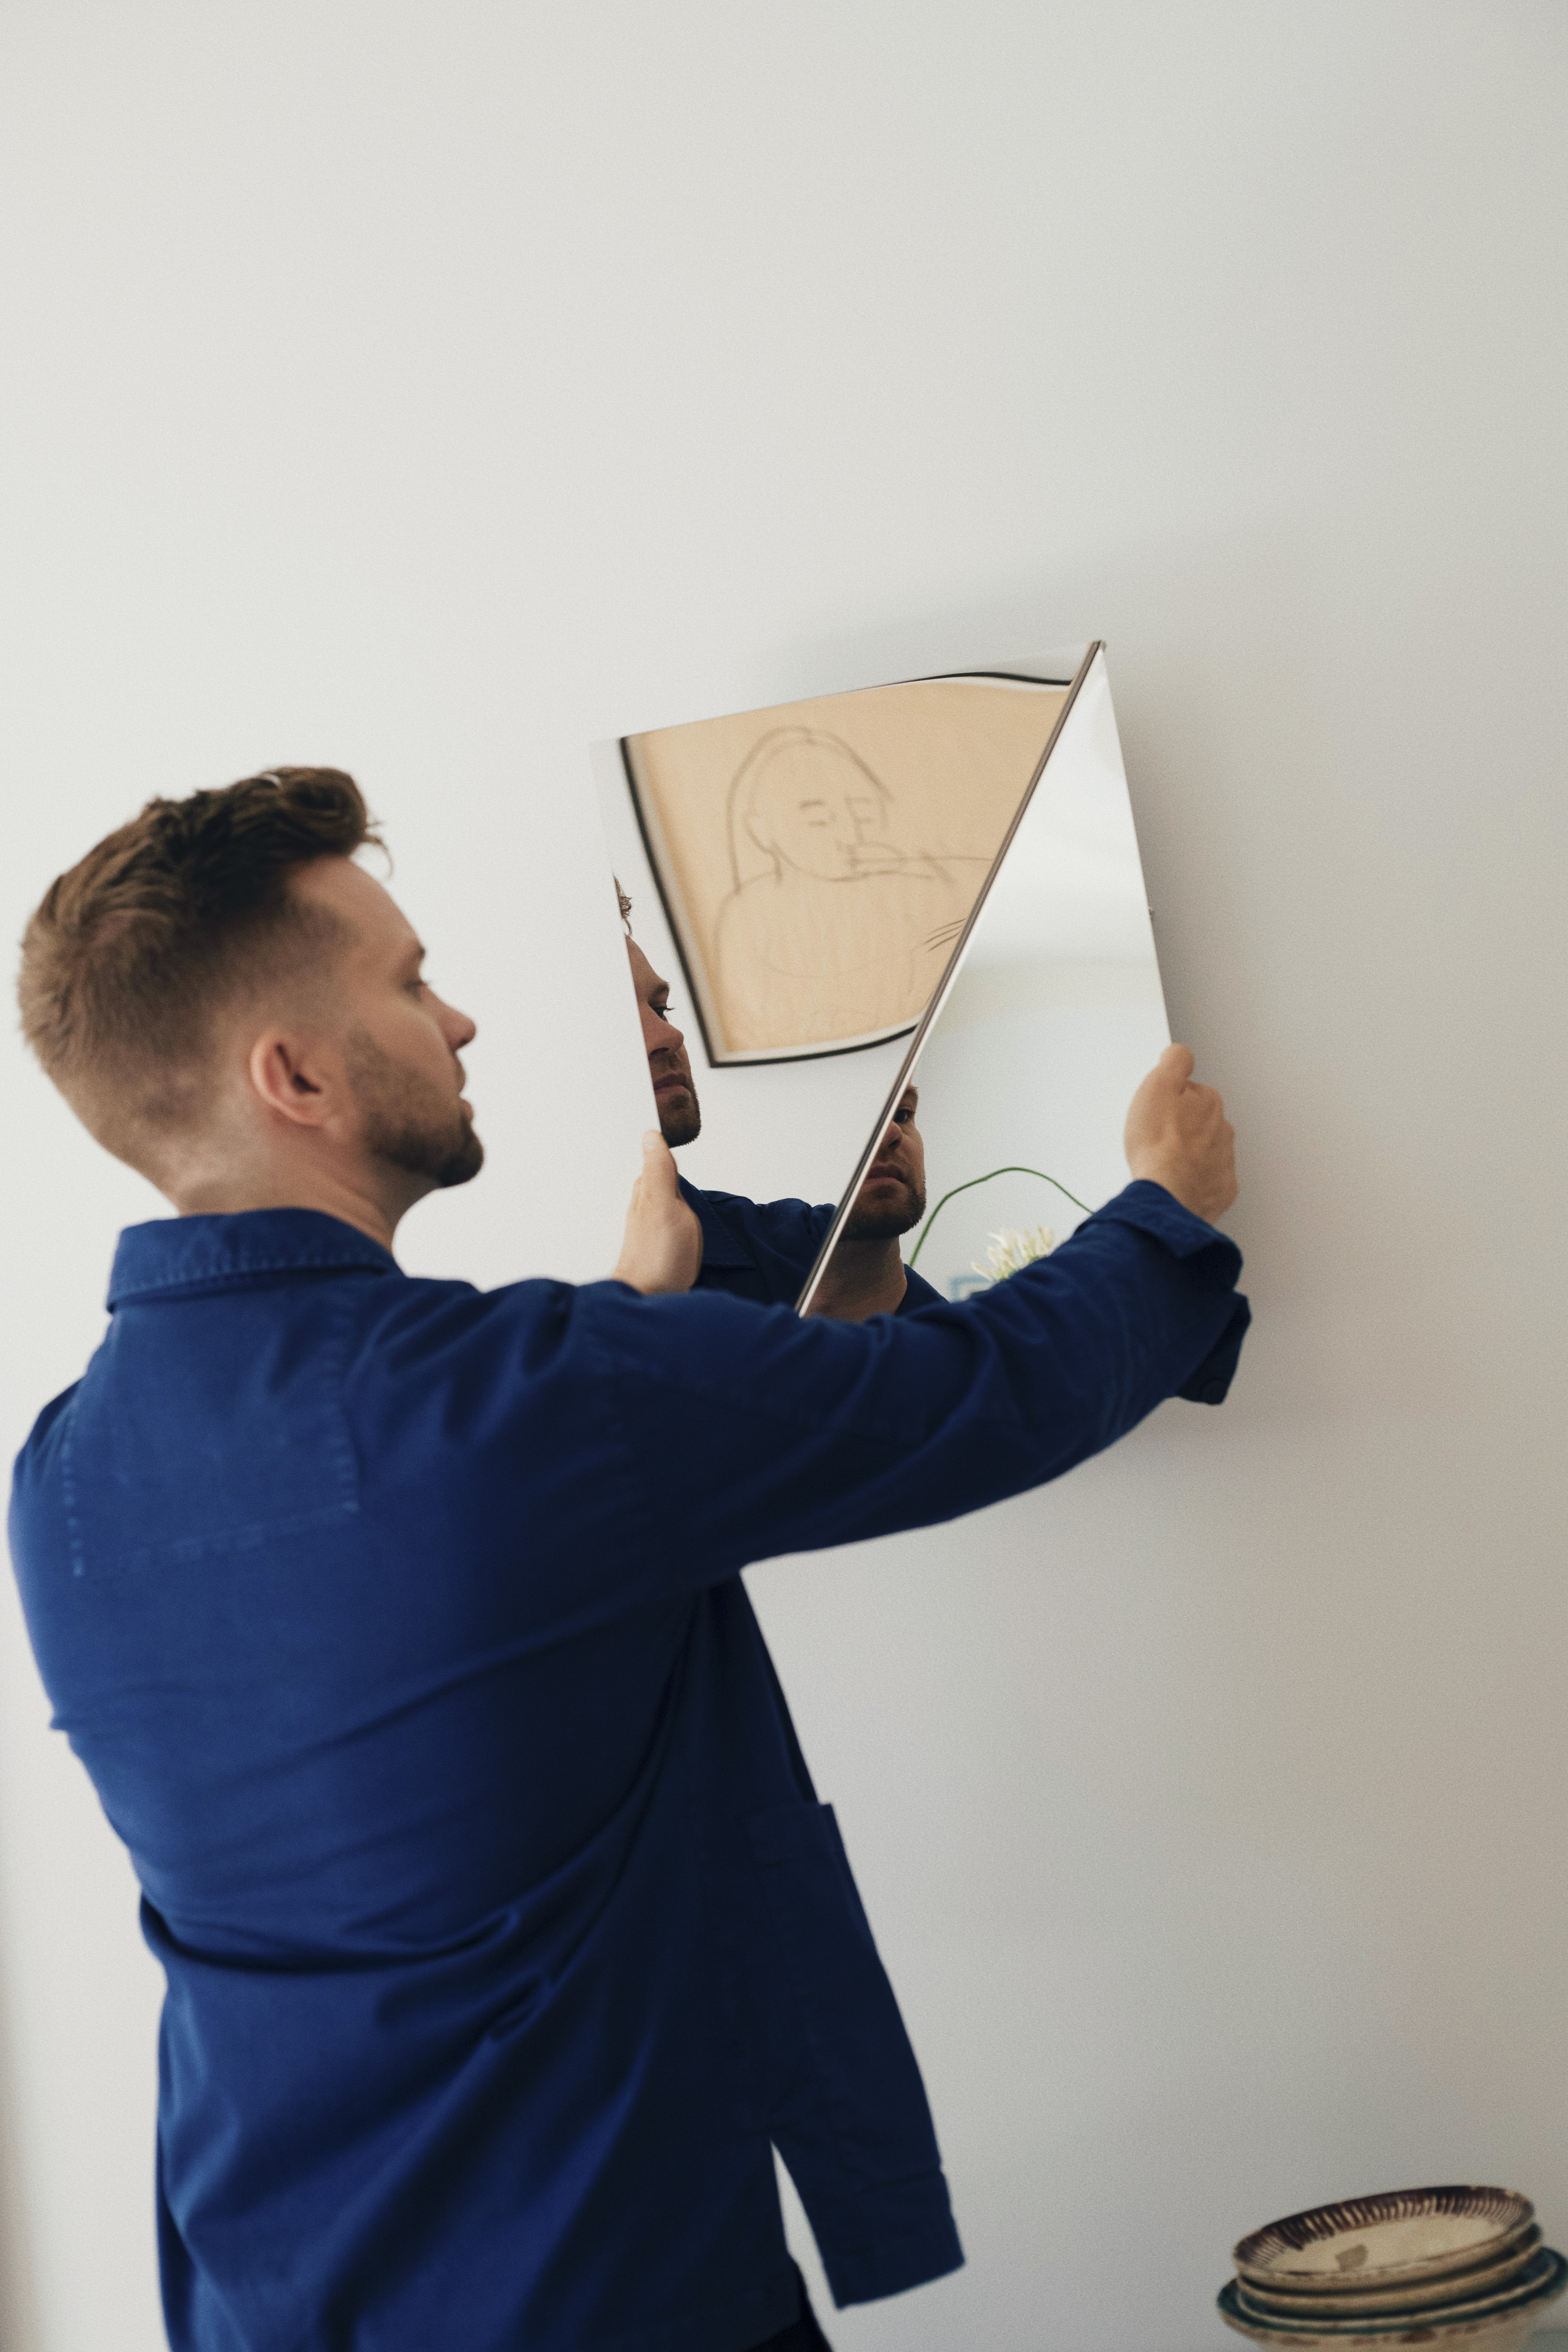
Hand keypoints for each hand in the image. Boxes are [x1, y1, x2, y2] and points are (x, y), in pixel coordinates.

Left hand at [611, 1132, 702, 1294]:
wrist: (650, 1300)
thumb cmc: (659, 1256)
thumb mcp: (664, 1205)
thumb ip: (660, 1171)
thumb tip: (651, 1135)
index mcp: (647, 1191)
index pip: (657, 1159)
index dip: (664, 1144)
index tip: (670, 1120)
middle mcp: (647, 1206)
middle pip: (662, 1177)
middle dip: (669, 1165)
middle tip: (674, 1140)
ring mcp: (654, 1226)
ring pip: (668, 1198)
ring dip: (676, 1189)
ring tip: (680, 1174)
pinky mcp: (663, 1245)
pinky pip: (673, 1218)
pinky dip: (681, 1212)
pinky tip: (686, 1214)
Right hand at [1123, 1044, 1237, 1223]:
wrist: (1167, 1195)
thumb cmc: (1158, 1146)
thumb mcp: (1157, 1086)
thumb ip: (1174, 1061)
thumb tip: (1181, 1053)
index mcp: (1209, 1102)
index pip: (1189, 1092)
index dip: (1168, 1100)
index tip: (1157, 1112)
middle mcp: (1223, 1130)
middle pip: (1197, 1122)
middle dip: (1179, 1128)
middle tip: (1156, 1138)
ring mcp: (1224, 1161)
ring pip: (1203, 1151)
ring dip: (1186, 1154)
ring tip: (1163, 1162)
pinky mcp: (1220, 1189)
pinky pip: (1206, 1180)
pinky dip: (1193, 1180)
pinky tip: (1175, 1181)